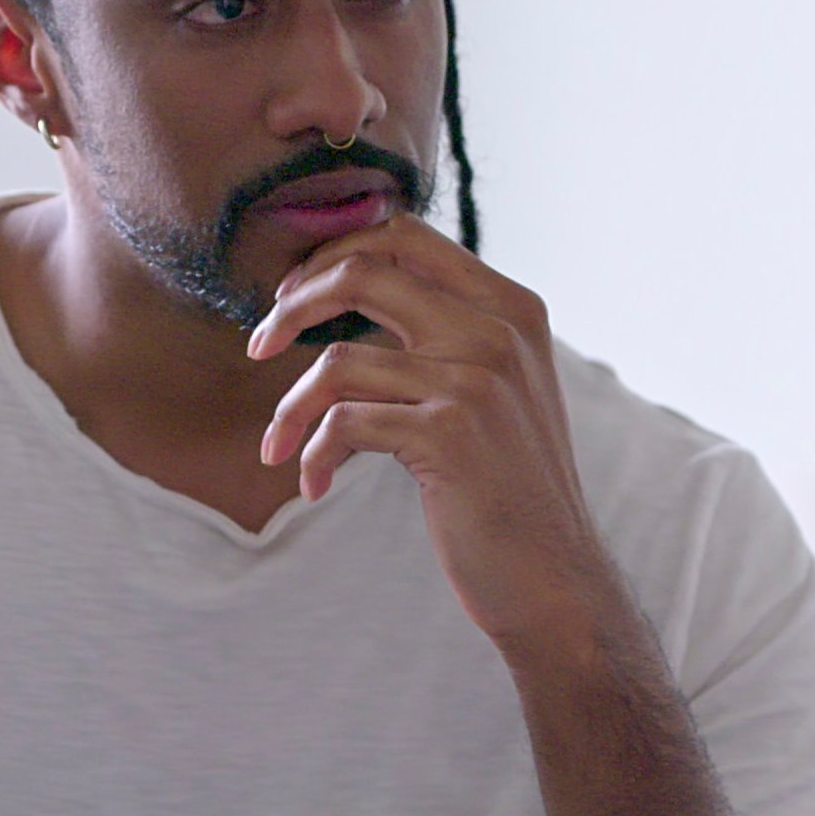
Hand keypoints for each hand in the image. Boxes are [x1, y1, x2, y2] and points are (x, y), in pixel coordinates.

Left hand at [249, 213, 611, 648]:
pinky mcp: (448, 433)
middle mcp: (498, 330)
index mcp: (512, 307)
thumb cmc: (511, 487)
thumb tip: (358, 286)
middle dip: (293, 305)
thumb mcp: (500, 389)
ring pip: (337, 360)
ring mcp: (476, 378)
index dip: (335, 256)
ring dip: (290, 408)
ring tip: (278, 445)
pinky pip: (342, 425)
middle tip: (259, 346)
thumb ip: (453, 332)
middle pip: (363, 271)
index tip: (295, 297)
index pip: (406, 236)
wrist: (555, 579)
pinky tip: (315, 486)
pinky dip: (313, 455)